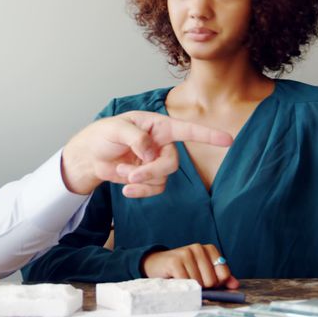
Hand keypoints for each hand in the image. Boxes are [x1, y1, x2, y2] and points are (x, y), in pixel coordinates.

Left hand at [61, 111, 232, 196]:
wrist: (89, 157)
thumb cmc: (102, 135)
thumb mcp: (116, 129)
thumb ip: (136, 137)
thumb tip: (151, 153)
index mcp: (158, 126)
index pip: (188, 130)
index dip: (208, 135)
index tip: (228, 139)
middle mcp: (161, 144)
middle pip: (172, 163)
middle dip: (152, 171)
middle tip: (131, 174)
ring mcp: (156, 162)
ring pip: (164, 178)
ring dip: (142, 180)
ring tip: (122, 174)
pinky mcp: (149, 178)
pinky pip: (155, 189)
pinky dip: (140, 190)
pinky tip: (125, 187)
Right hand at [141, 243, 240, 288]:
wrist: (156, 265)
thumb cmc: (182, 271)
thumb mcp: (203, 273)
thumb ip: (220, 278)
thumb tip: (235, 285)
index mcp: (209, 249)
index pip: (224, 274)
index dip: (216, 284)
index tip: (205, 282)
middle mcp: (198, 248)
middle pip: (212, 281)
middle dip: (202, 287)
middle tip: (191, 282)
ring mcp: (186, 253)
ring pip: (199, 283)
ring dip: (191, 287)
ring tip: (182, 281)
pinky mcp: (175, 261)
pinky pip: (187, 283)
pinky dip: (183, 288)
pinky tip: (176, 282)